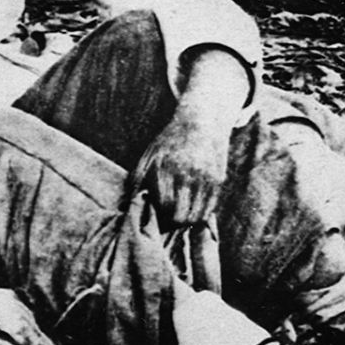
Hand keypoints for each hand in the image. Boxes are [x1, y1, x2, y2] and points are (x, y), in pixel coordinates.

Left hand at [130, 105, 231, 230]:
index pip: (161, 205)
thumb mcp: (149, 154)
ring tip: (179, 218)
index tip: (154, 219)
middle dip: (171, 223)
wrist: (201, 121)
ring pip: (195, 216)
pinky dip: (200, 216)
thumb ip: (137, 178)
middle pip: (178, 215)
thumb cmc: (170, 140)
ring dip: (186, 222)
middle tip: (167, 222)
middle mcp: (186, 173)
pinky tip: (192, 211)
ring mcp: (204, 177)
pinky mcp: (218, 180)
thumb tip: (126, 204)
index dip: (157, 217)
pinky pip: (209, 209)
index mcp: (165, 167)